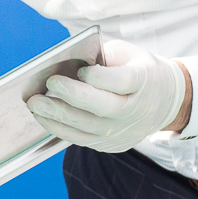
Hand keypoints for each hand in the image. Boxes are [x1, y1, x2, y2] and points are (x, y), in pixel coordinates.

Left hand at [27, 38, 188, 153]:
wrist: (163, 101)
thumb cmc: (136, 69)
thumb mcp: (127, 53)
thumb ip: (102, 55)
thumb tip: (68, 60)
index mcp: (144, 81)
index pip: (122, 82)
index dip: (99, 77)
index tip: (79, 69)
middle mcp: (136, 110)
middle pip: (102, 107)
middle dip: (71, 96)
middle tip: (47, 85)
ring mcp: (125, 131)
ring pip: (88, 127)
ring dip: (57, 116)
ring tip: (35, 104)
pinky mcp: (113, 144)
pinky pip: (83, 140)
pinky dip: (60, 129)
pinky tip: (44, 117)